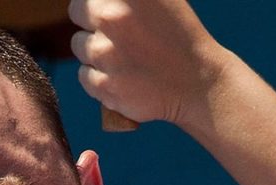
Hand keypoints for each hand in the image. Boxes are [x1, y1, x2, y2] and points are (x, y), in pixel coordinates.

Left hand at [68, 0, 222, 127]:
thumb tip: (100, 0)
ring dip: (96, 51)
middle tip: (118, 33)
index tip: (111, 12)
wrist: (198, 83)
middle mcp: (113, 17)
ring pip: (79, 45)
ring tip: (126, 57)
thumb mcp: (159, 0)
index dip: (99, 1)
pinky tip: (124, 77)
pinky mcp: (103, 85)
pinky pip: (84, 75)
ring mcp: (106, 52)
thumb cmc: (178, 35)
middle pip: (77, 11)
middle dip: (92, 21)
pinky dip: (99, 78)